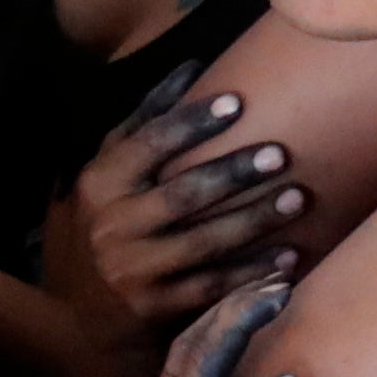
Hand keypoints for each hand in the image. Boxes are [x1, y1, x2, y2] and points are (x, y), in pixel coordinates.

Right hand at [57, 65, 310, 355]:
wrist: (80, 310)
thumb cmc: (105, 220)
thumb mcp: (108, 170)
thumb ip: (145, 121)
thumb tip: (193, 67)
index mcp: (100, 182)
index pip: (148, 144)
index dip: (192, 123)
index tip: (238, 103)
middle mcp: (112, 225)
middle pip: (181, 194)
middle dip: (233, 174)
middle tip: (280, 154)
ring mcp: (133, 270)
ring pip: (202, 243)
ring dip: (254, 221)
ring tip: (297, 199)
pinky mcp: (154, 308)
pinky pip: (212, 287)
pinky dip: (253, 272)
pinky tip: (289, 257)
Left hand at [132, 277, 312, 376]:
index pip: (196, 359)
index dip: (237, 315)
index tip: (282, 287)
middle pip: (182, 356)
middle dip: (227, 311)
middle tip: (280, 281)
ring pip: (181, 373)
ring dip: (220, 334)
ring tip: (270, 305)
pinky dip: (217, 364)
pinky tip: (254, 359)